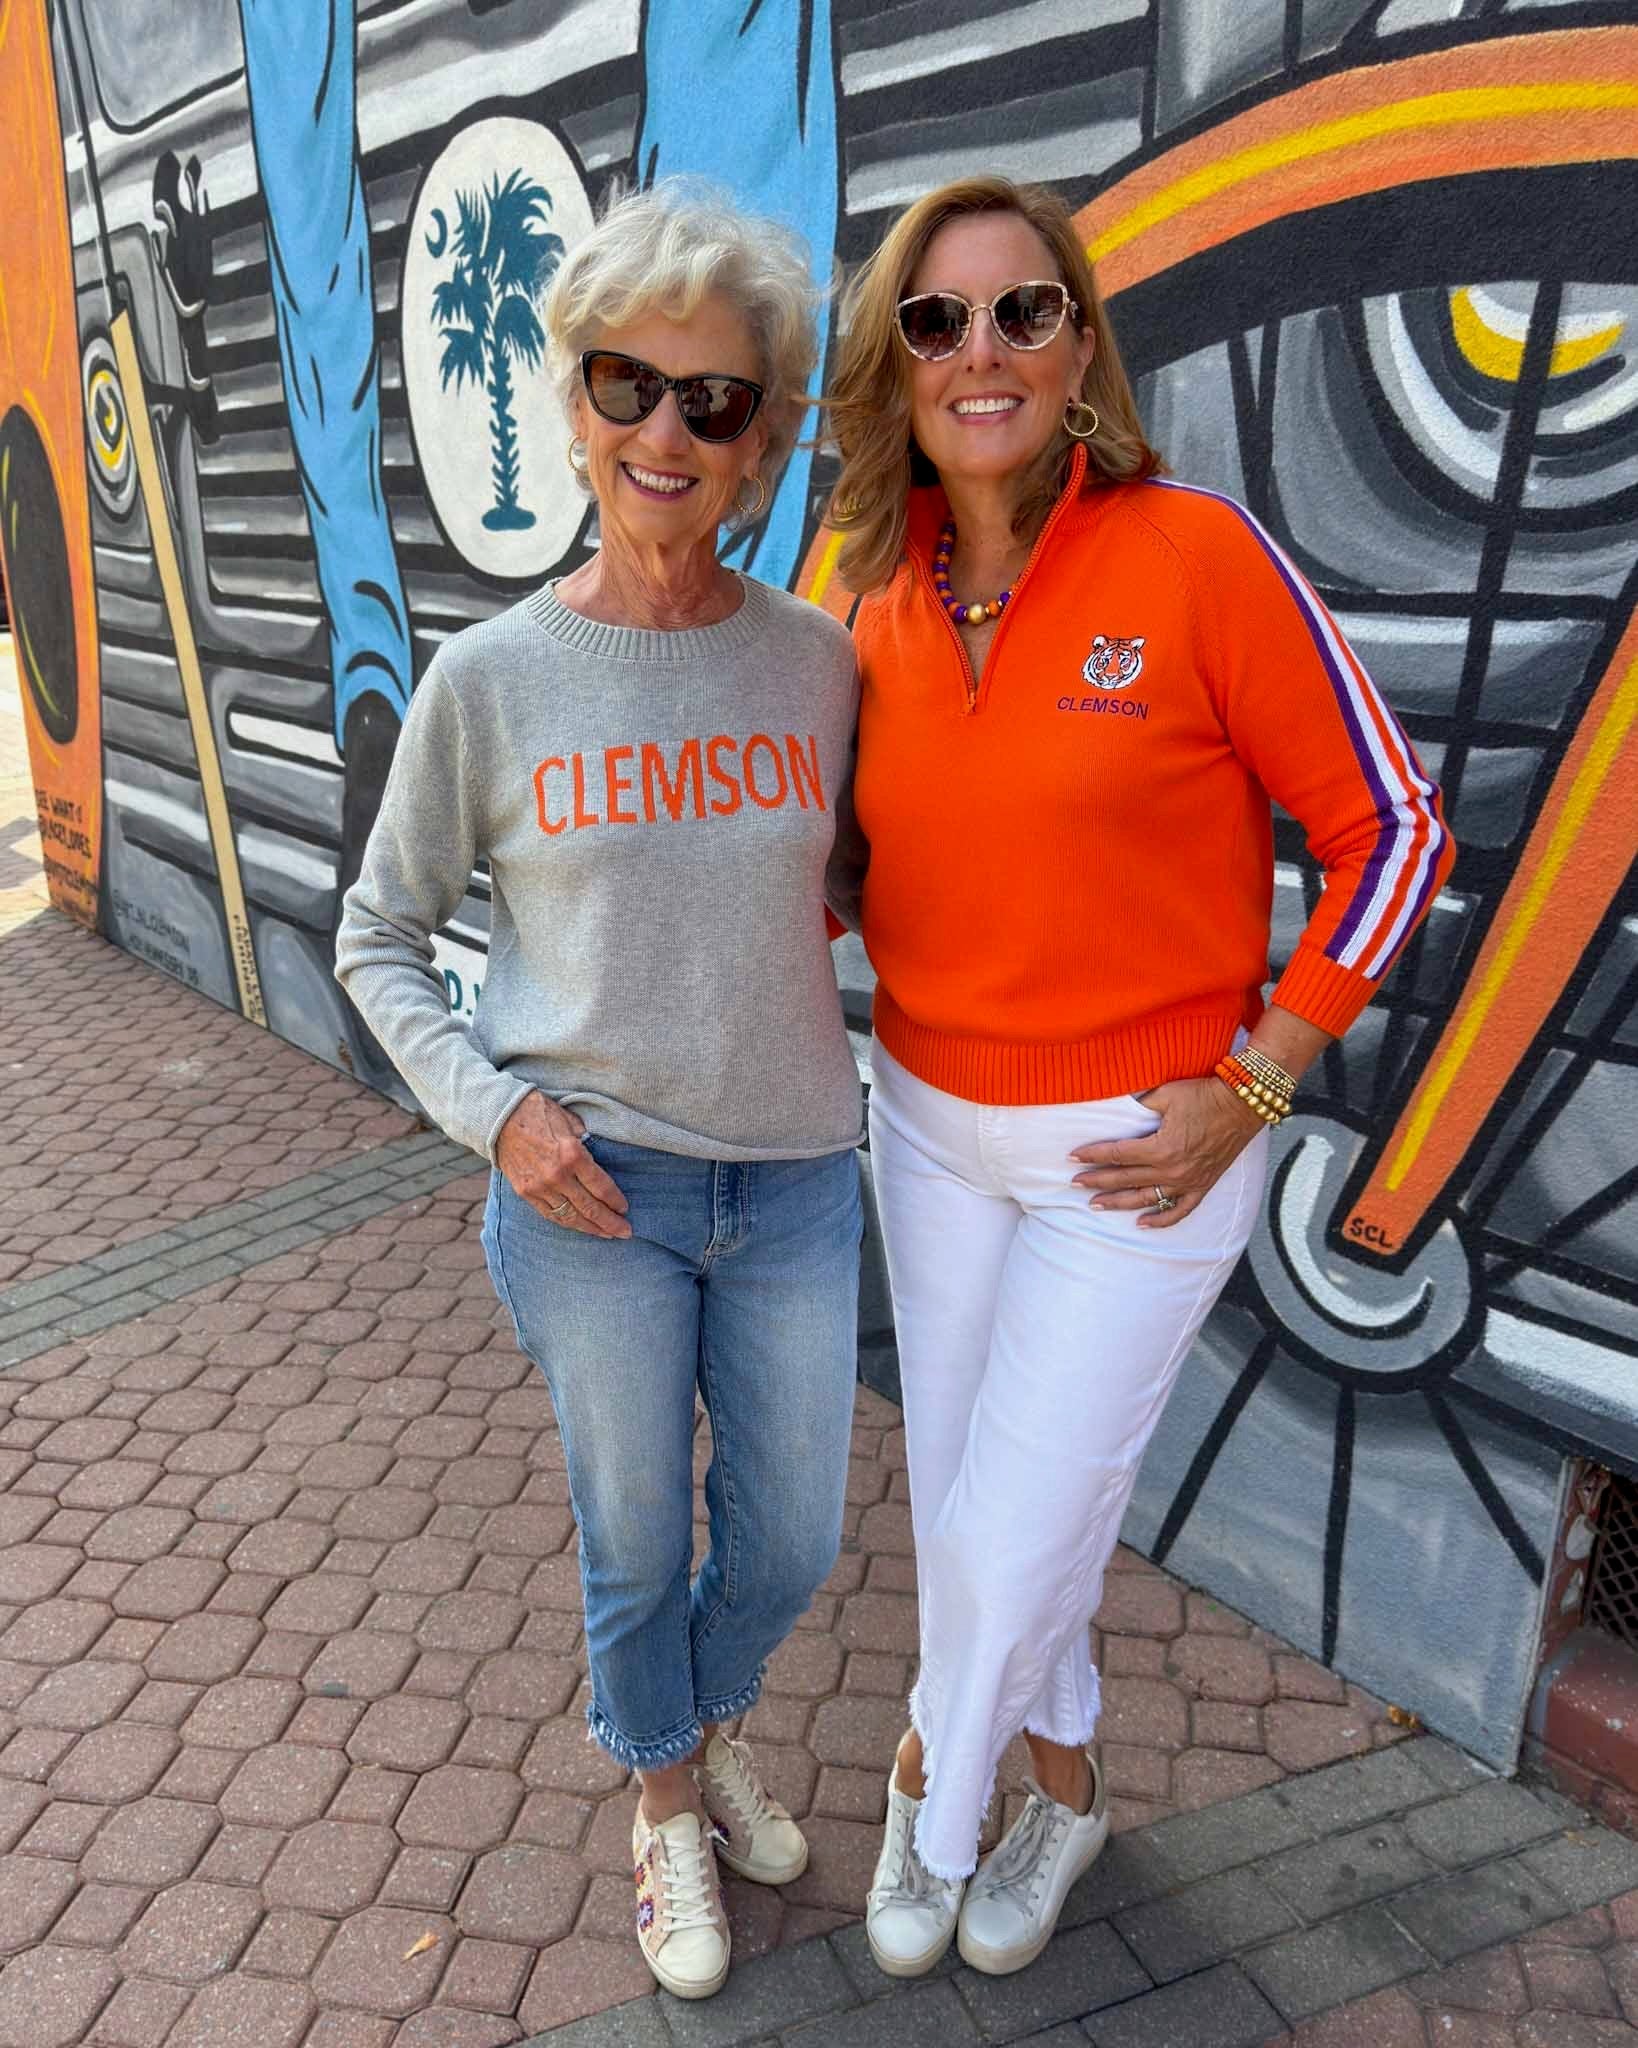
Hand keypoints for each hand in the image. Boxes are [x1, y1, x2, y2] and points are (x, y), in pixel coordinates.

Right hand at [495, 1093, 630, 1238]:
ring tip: (606, 1234)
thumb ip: (587, 1142)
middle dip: (610, 1223)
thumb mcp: (571, 1121)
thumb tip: (600, 1158)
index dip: (616, 1201)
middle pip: (590, 1207)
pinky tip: (580, 1226)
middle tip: (625, 1232)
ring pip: (570, 1216)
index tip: (625, 1209)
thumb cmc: (539, 1113)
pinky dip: (567, 1223)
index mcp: (572, 1155)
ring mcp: (540, 1187)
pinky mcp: (525, 1193)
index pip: (601, 1187)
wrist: (500, 1117)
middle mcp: (557, 1176)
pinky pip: (550, 1214)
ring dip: (590, 1228)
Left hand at [1070, 1078, 1264, 1228]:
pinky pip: (1179, 1210)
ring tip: (1096, 1205)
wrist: (1242, 1105)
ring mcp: (1187, 1181)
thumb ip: (1138, 1102)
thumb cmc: (1204, 1095)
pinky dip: (1161, 1220)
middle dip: (1097, 1181)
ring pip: (1145, 1199)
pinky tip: (1142, 1224)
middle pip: (1125, 1179)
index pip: (1117, 1154)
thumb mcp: (1166, 1093)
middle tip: (1075, 1183)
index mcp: (1160, 1147)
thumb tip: (1115, 1103)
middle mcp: (1172, 1170)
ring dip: (1119, 1203)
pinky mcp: (1202, 1186)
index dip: (1092, 1155)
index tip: (1073, 1158)